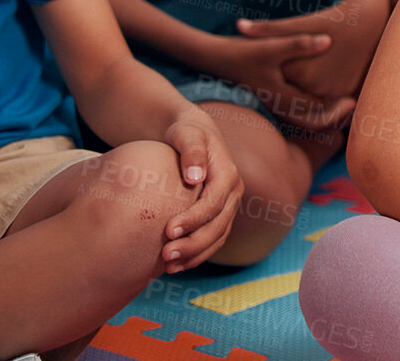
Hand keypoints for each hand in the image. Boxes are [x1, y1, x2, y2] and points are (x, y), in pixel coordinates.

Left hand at [158, 108, 242, 272]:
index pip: (214, 202)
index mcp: (228, 174)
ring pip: (218, 236)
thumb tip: (195, 177)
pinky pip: (213, 239)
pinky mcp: (219, 214)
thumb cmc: (185, 133)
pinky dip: (197, 254)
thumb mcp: (187, 133)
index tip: (168, 231)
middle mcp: (234, 192)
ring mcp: (229, 205)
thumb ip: (192, 150)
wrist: (192, 135)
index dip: (194, 219)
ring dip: (195, 254)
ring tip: (168, 267)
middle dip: (194, 244)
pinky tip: (176, 264)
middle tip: (165, 256)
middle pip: (219, 225)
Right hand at [198, 30, 354, 130]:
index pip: (314, 114)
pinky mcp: (273, 95)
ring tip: (348, 99)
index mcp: (280, 98)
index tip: (355, 100)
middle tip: (356, 104)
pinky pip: (298, 107)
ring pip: (306, 115)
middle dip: (335, 115)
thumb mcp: (272, 45)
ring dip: (326, 110)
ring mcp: (275, 102)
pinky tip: (329, 92)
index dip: (337, 109)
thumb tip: (329, 40)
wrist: (214, 57)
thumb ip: (300, 44)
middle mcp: (278, 105)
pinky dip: (315, 104)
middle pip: (313, 120)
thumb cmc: (243, 50)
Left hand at [237, 0, 389, 102]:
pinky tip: (317, 82)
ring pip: (311, 99)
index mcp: (299, 72)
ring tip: (297, 83)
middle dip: (285, 89)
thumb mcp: (298, 23)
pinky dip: (321, 94)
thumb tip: (238, 26)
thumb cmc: (330, 19)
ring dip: (303, 95)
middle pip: (292, 94)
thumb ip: (267, 29)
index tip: (261, 74)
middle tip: (275, 81)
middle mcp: (316, 87)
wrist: (369, 21)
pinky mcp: (348, 93)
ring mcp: (333, 93)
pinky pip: (328, 99)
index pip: (275, 82)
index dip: (268, 78)